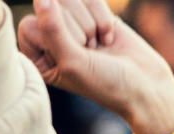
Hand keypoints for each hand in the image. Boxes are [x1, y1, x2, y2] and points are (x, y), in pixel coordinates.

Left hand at [18, 0, 173, 133]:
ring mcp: (72, 24)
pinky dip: (102, 17)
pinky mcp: (91, 13)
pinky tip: (107, 39)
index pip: (30, 25)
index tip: (72, 60)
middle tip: (90, 54)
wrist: (143, 86)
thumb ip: (52, 29)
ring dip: (90, 24)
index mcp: (36, 56)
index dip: (54, 38)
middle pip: (51, 7)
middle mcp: (50, 38)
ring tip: (97, 47)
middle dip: (78, 31)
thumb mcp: (72, 62)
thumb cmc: (104, 84)